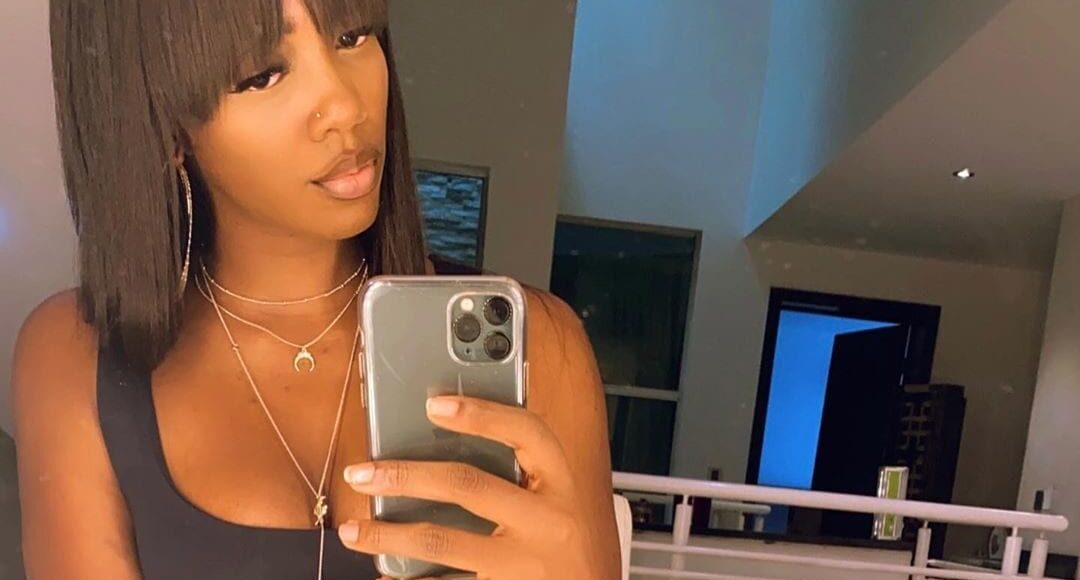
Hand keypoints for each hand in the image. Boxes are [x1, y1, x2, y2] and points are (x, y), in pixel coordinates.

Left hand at [338, 395, 613, 578]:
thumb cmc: (571, 554)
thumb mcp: (560, 508)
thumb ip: (523, 478)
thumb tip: (450, 444)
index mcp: (562, 486)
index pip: (526, 433)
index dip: (481, 413)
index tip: (434, 404)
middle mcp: (548, 521)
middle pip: (467, 484)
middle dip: (405, 476)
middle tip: (362, 473)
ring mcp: (525, 564)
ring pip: (443, 540)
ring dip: (388, 534)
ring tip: (354, 530)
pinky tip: (384, 575)